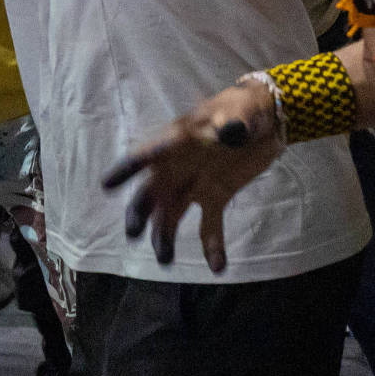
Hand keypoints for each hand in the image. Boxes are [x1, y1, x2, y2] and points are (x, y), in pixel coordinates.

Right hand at [99, 78, 282, 270]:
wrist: (268, 119)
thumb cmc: (246, 108)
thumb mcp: (241, 111)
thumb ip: (234, 123)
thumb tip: (230, 131)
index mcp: (177, 140)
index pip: (147, 154)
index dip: (127, 169)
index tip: (107, 185)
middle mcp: (178, 165)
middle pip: (152, 192)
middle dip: (141, 212)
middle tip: (134, 232)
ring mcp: (195, 183)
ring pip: (170, 214)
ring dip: (164, 236)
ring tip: (165, 260)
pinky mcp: (215, 197)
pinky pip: (209, 226)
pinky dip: (212, 247)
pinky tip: (218, 267)